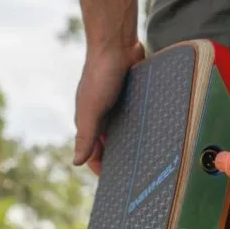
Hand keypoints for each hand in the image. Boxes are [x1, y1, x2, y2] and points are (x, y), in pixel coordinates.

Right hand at [73, 42, 144, 174]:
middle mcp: (101, 118)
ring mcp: (117, 109)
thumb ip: (86, 136)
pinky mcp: (131, 100)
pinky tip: (154, 139)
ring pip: (124, 134)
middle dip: (119, 160)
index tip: (115, 184)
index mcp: (87, 122)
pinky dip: (141, 130)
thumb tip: (75, 162)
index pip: (93, 153)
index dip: (101, 168)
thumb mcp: (91, 109)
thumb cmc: (100, 75)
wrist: (117, 44)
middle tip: (135, 176)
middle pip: (109, 146)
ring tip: (147, 161)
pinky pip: (135, 120)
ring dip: (132, 146)